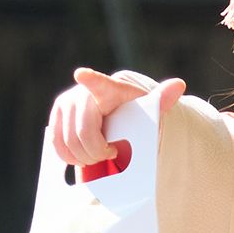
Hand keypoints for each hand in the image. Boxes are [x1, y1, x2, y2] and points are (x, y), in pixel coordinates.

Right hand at [48, 67, 185, 167]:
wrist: (113, 117)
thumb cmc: (133, 114)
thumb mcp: (149, 110)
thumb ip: (162, 100)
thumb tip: (179, 84)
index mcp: (107, 90)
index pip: (98, 84)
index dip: (90, 80)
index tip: (82, 74)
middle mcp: (81, 93)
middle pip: (84, 132)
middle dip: (97, 151)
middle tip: (112, 154)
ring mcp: (64, 105)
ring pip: (70, 142)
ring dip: (85, 157)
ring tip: (99, 156)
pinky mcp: (55, 118)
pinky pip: (57, 145)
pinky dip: (70, 157)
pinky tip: (83, 157)